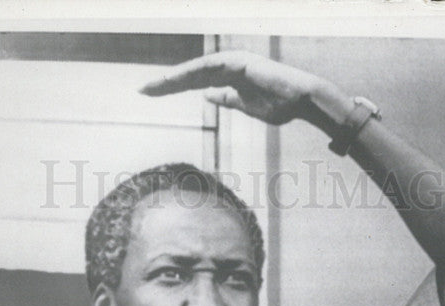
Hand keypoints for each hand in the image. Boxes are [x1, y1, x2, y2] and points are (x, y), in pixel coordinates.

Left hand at [141, 49, 340, 125]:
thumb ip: (227, 99)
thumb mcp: (246, 105)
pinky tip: (174, 79)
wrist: (302, 100)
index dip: (173, 88)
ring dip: (173, 78)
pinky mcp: (239, 62)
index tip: (153, 95)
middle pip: (190, 74)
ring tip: (152, 87)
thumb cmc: (280, 105)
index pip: (194, 82)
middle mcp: (228, 65)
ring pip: (196, 69)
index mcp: (228, 77)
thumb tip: (207, 95)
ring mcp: (233, 61)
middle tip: (142, 90)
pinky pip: (209, 67)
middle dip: (166, 83)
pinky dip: (191, 72)